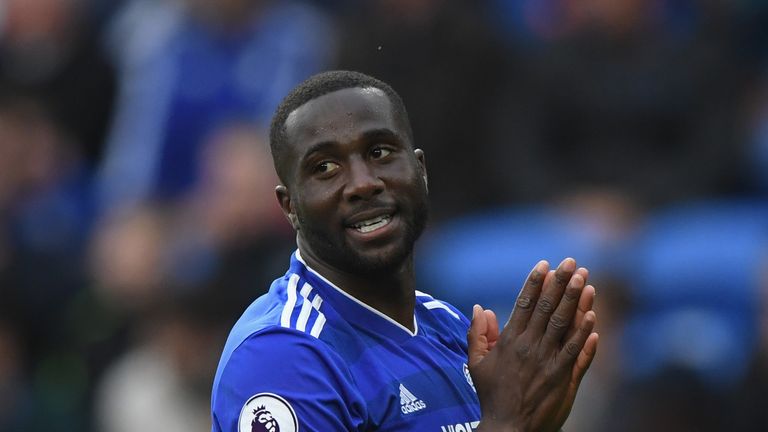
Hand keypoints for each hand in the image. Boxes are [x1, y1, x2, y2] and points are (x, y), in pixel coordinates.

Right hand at [468, 258, 598, 431]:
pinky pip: (577, 353)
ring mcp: (549, 362)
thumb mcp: (476, 363)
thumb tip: (480, 308)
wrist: (509, 428)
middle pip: (548, 308)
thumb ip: (478, 334)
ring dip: (576, 301)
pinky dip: (586, 335)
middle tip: (572, 263)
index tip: (545, 264)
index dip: (536, 282)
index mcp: (509, 341)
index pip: (524, 304)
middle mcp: (530, 347)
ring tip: (585, 281)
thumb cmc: (491, 395)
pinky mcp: (563, 378)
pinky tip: (593, 318)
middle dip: (560, 283)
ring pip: (565, 325)